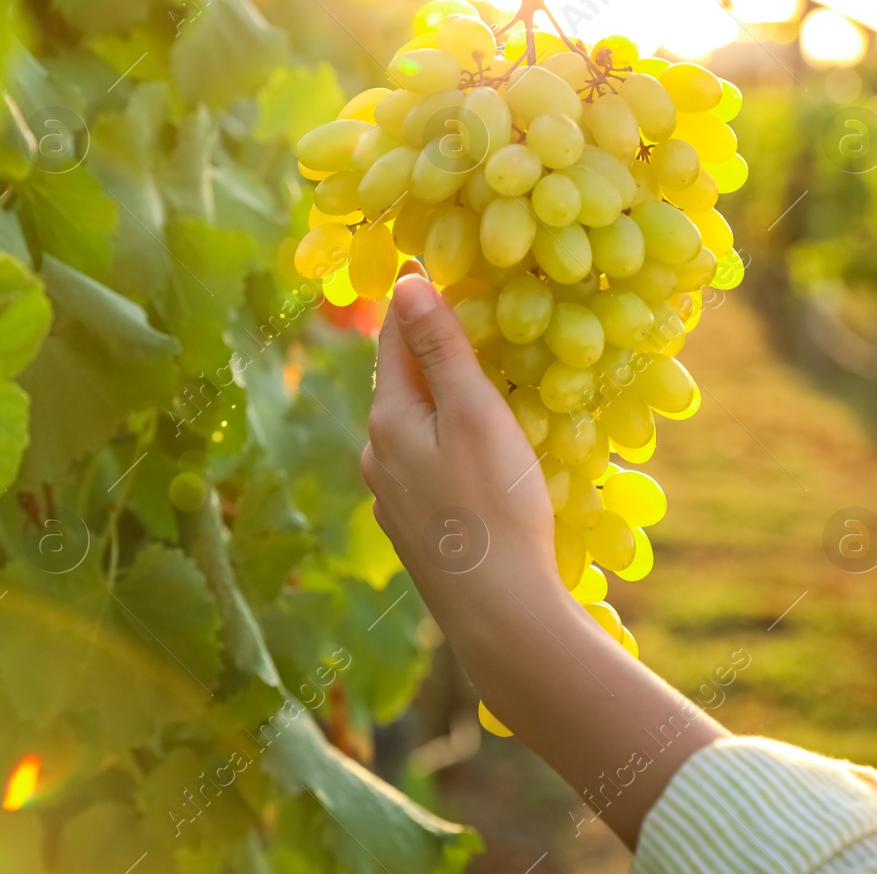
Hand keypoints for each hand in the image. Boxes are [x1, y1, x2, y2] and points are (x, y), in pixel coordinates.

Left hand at [361, 273, 556, 601]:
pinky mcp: (415, 531)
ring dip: (438, 401)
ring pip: (413, 430)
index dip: (414, 300)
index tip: (426, 263)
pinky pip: (426, 468)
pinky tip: (476, 455)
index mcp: (387, 420)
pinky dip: (447, 445)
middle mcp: (376, 457)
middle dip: (426, 350)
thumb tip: (405, 282)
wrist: (500, 612)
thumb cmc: (496, 504)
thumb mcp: (473, 413)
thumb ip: (439, 348)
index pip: (393, 339)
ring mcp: (391, 498)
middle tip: (458, 314)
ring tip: (474, 381)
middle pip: (400, 384)